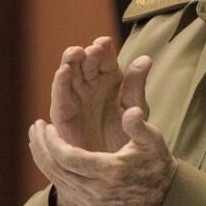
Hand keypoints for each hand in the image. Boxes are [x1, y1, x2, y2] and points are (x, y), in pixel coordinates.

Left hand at [28, 105, 176, 205]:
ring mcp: (90, 198)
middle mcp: (96, 189)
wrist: (161, 191)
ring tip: (35, 136)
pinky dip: (48, 167)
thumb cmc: (155, 160)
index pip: (69, 158)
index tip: (47, 125)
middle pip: (56, 168)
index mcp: (110, 171)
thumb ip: (139, 125)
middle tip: (35, 126)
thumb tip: (132, 111)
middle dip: (41, 146)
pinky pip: (60, 184)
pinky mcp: (87, 202)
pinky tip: (45, 152)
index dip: (53, 142)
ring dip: (41, 156)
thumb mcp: (153, 139)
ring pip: (55, 178)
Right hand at [49, 36, 151, 151]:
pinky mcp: (63, 112)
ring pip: (70, 74)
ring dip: (70, 62)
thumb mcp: (135, 106)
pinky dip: (60, 82)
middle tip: (93, 48)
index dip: (103, 50)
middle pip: (86, 62)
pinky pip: (60, 95)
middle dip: (87, 54)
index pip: (105, 59)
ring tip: (75, 52)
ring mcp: (75, 96)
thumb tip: (146, 58)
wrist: (117, 162)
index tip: (105, 42)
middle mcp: (90, 84)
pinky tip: (63, 71)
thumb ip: (137, 84)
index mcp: (110, 79)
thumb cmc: (128, 133)